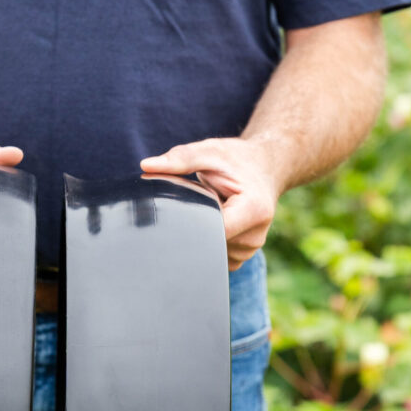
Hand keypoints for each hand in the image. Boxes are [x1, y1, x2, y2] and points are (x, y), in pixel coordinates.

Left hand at [140, 138, 279, 269]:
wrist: (265, 168)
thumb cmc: (236, 159)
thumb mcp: (211, 151)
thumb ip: (181, 158)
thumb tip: (145, 166)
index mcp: (254, 210)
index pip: (213, 232)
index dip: (189, 227)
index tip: (173, 217)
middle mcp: (255, 235)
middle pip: (209, 247)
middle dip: (190, 232)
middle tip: (182, 212)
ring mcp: (249, 249)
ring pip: (209, 256)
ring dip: (198, 237)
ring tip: (203, 213)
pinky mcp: (241, 256)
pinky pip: (214, 259)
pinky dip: (204, 244)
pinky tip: (207, 225)